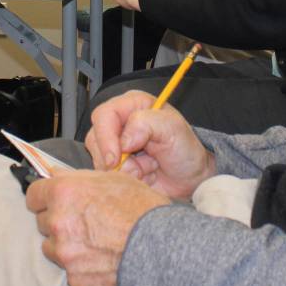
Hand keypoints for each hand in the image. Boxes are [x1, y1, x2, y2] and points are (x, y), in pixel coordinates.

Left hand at [26, 169, 168, 285]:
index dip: (44, 195)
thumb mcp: (113, 179)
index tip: (51, 198)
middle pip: (43, 220)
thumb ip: (78, 178)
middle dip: (58, 219)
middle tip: (83, 218)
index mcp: (65, 193)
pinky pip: (69, 268)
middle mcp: (59, 222)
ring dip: (66, 242)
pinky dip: (80, 263)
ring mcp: (65, 252)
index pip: (33, 194)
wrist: (158, 247)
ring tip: (94, 239)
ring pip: (52, 246)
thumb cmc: (140, 209)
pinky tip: (101, 255)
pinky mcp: (74, 277)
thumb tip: (57, 175)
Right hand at [85, 90, 215, 199]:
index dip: (106, 137)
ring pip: (99, 161)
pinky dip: (125, 180)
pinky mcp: (115, 167)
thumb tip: (124, 140)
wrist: (190, 177)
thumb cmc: (185, 148)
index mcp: (132, 104)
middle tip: (141, 166)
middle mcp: (119, 123)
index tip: (115, 158)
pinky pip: (106, 177)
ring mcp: (115, 146)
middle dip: (116, 159)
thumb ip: (147, 124)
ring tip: (148, 168)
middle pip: (95, 140)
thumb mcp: (173, 128)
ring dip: (124, 171)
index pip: (103, 115)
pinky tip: (143, 176)